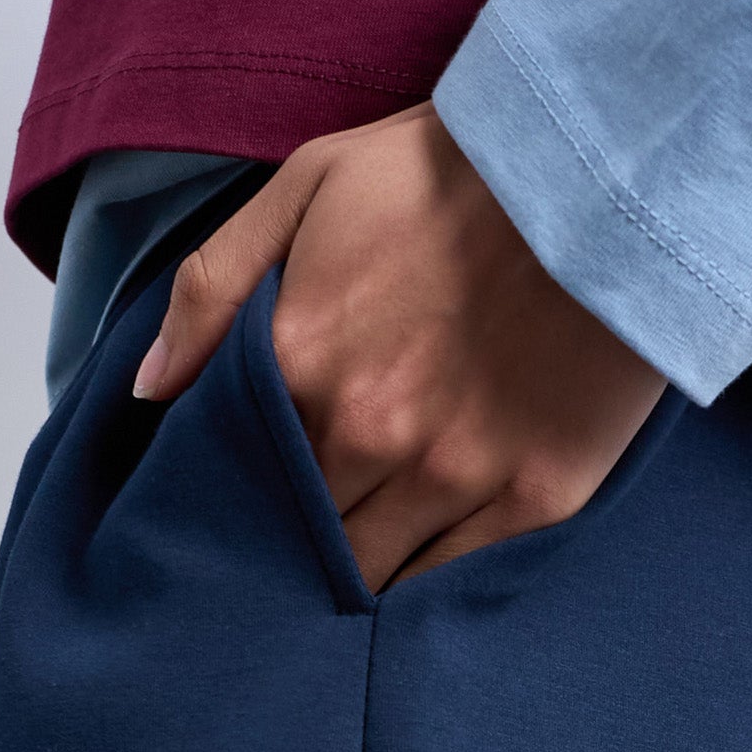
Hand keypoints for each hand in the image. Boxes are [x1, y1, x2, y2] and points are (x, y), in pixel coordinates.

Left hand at [131, 103, 666, 590]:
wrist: (604, 168)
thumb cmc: (449, 171)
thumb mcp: (306, 185)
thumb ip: (213, 287)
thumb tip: (148, 388)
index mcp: (298, 365)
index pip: (238, 478)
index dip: (237, 496)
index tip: (241, 503)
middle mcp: (369, 435)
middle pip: (299, 537)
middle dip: (288, 545)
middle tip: (288, 548)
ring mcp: (455, 474)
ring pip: (371, 575)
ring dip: (351, 578)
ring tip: (345, 570)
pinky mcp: (534, 497)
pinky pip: (454, 579)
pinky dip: (426, 583)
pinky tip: (415, 574)